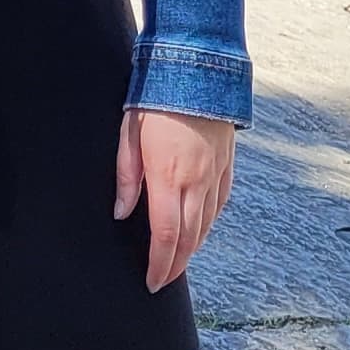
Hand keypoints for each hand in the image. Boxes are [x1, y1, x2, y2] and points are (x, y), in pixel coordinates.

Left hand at [114, 108, 235, 291]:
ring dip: (193, 246)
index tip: (153, 282)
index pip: (166, 236)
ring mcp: (215, 172)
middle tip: (164, 279)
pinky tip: (202, 227)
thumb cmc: (156, 97)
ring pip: (207, 223)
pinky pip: (220, 202)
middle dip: (176, 264)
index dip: (160, 265)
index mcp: (168, 176)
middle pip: (189, 238)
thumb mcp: (129, 133)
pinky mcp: (227, 161)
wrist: (198, 67)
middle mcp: (196, 180)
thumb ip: (126, 177)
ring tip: (178, 258)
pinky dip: (210, 222)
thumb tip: (122, 213)